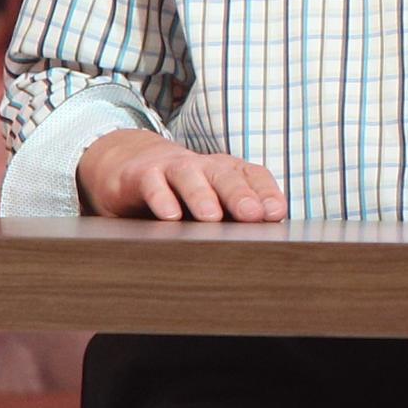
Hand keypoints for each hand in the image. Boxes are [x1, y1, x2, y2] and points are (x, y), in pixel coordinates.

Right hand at [76, 128, 287, 221]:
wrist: (130, 166)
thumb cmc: (180, 192)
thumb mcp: (210, 203)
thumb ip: (233, 218)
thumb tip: (263, 240)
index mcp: (226, 172)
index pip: (253, 176)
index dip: (266, 192)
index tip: (276, 213)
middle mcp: (203, 167)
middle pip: (225, 175)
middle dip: (240, 195)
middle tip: (252, 215)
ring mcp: (172, 168)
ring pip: (189, 176)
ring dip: (202, 196)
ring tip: (211, 218)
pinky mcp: (142, 175)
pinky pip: (152, 184)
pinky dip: (161, 198)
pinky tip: (170, 216)